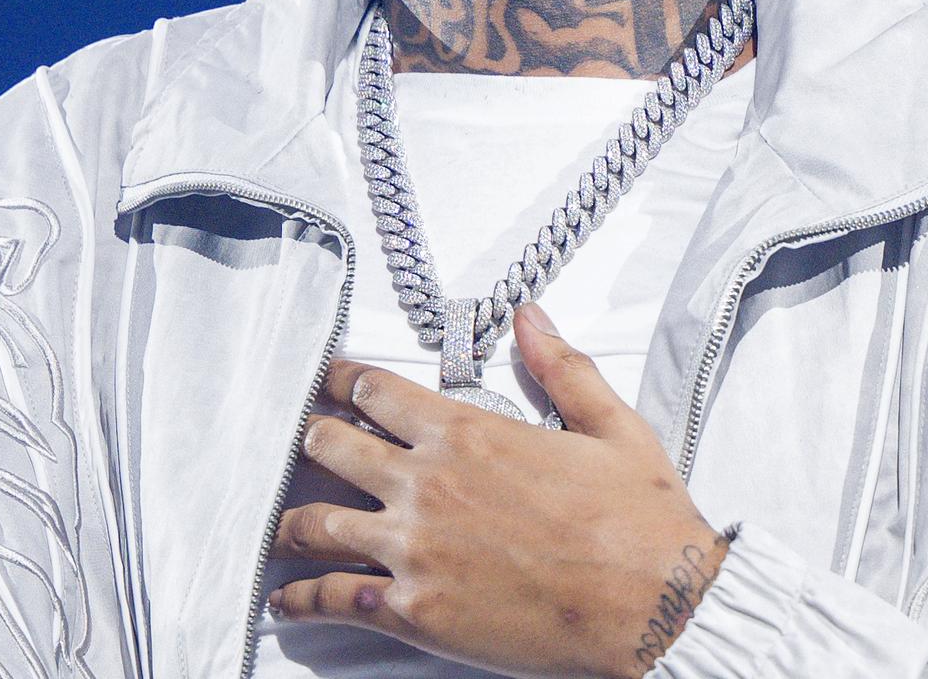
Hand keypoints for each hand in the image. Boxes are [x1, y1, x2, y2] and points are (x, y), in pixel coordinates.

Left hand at [267, 302, 732, 678]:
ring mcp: (412, 549)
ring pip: (316, 523)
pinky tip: (283, 600)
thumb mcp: (611, 426)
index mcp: (467, 432)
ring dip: (289, 520)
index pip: (377, 392)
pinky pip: (333, 598)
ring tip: (273, 524)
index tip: (325, 382)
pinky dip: (300, 599)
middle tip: (297, 442)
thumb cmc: (640, 523)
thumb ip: (562, 366)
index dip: (342, 383)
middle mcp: (426, 484)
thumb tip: (530, 316)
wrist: (653, 608)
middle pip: (332, 447)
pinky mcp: (414, 611)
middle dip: (310, 441)